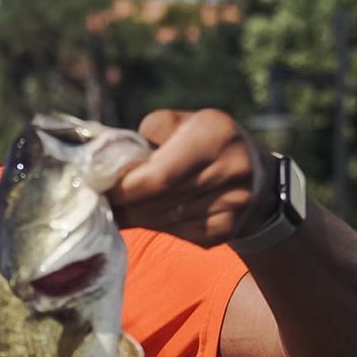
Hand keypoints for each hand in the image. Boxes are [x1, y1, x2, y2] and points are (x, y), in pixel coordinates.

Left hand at [109, 108, 276, 247]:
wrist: (256, 176)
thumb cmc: (204, 142)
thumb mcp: (180, 123)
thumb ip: (147, 135)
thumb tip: (110, 164)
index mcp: (214, 135)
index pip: (159, 176)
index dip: (125, 187)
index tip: (100, 186)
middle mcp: (230, 170)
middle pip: (159, 201)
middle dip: (127, 202)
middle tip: (105, 199)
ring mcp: (232, 205)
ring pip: (164, 221)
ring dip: (138, 216)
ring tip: (125, 206)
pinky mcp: (225, 230)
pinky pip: (178, 233)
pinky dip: (158, 225)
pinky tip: (151, 214)